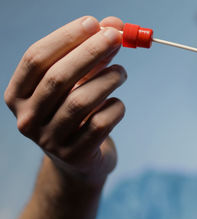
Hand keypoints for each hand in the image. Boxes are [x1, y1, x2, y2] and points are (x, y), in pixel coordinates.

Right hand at [4, 16, 126, 184]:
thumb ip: (93, 53)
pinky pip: (100, 125)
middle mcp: (27, 119)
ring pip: (80, 102)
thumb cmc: (77, 112)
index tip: (93, 23)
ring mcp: (49, 140)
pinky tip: (118, 104)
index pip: (35, 59)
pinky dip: (115, 108)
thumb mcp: (78, 82)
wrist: (80, 160)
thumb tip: (115, 25)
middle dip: (90, 53)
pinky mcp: (75, 155)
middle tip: (116, 37)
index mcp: (17, 95)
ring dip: (107, 79)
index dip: (65, 38)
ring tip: (122, 72)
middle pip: (57, 78)